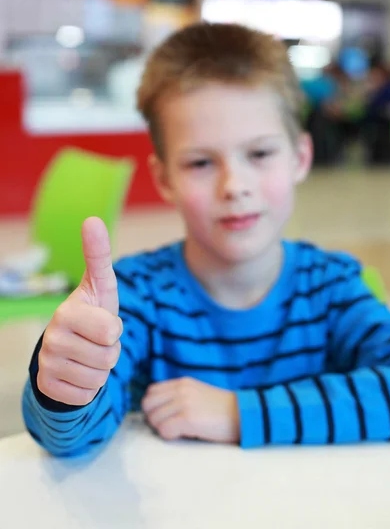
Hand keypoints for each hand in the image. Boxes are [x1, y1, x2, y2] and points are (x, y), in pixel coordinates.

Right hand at [37, 217, 121, 405]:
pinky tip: (80, 372)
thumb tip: (92, 219)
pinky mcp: (49, 388)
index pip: (112, 330)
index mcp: (67, 312)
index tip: (103, 322)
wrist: (70, 348)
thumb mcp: (100, 285)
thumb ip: (98, 254)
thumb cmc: (92, 313)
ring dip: (102, 370)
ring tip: (90, 355)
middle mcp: (52, 338)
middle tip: (97, 341)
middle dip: (110, 351)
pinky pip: (88, 396)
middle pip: (108, 357)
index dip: (115, 330)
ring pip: (100, 379)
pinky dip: (90, 387)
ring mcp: (47, 365)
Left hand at [142, 378, 239, 444]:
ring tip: (178, 431)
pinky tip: (182, 435)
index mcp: (182, 383)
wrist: (243, 414)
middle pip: (148, 405)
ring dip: (162, 428)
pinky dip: (169, 436)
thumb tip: (158, 409)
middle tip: (167, 426)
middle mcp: (181, 390)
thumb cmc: (221, 409)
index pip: (151, 391)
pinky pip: (164, 430)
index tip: (163, 416)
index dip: (153, 406)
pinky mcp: (189, 418)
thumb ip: (179, 396)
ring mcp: (184, 403)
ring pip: (154, 419)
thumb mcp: (197, 394)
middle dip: (153, 418)